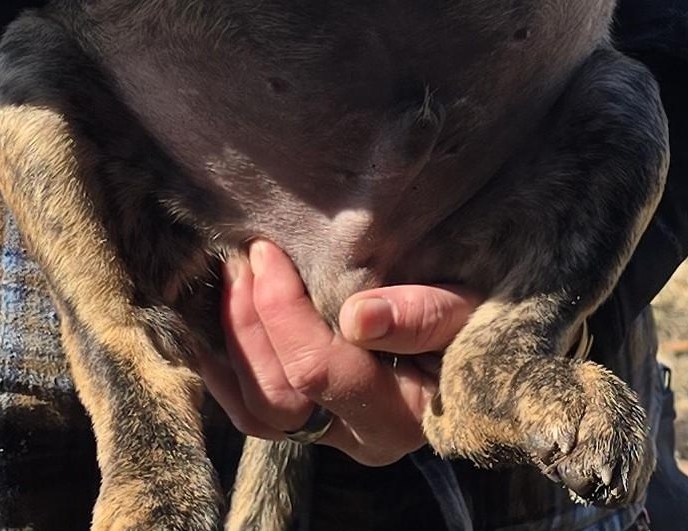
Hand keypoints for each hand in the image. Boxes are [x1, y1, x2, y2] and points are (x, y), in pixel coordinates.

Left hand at [199, 240, 480, 466]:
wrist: (481, 343)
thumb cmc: (476, 317)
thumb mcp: (468, 310)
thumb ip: (423, 315)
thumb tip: (359, 317)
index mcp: (400, 414)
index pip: (322, 370)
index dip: (283, 310)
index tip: (267, 250)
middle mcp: (359, 437)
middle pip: (280, 396)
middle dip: (249, 323)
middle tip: (241, 258)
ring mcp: (330, 433)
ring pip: (258, 412)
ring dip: (232, 343)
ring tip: (227, 279)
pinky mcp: (310, 420)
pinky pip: (253, 413)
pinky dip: (224, 372)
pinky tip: (207, 330)